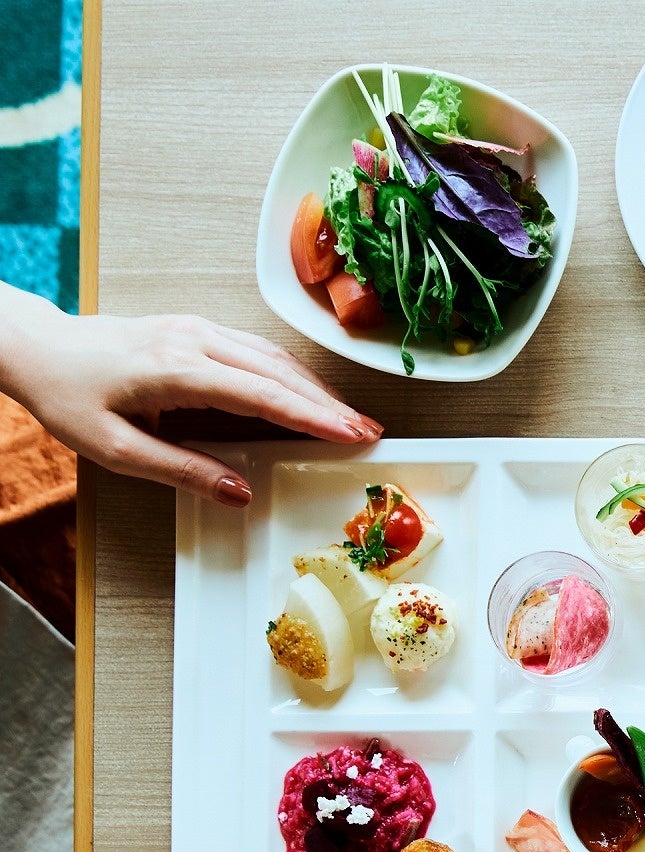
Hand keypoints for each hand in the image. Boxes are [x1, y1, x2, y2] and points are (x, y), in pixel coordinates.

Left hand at [0, 283, 379, 507]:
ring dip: (315, 388)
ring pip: (273, 356)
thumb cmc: (69, 396)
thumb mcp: (115, 449)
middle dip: (329, 404)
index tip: (351, 435)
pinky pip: (256, 349)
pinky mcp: (196, 328)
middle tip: (368, 434)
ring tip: (348, 419)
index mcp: (176, 369)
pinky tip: (307, 392)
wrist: (38, 347)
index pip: (262, 394)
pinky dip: (290, 374)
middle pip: (279, 372)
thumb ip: (182, 471)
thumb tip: (240, 491)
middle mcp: (194, 340)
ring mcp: (197, 329)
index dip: (312, 416)